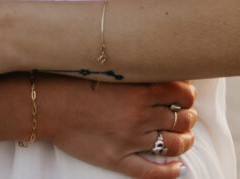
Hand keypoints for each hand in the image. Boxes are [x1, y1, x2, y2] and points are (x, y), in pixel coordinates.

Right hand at [45, 77, 197, 178]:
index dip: (188, 95)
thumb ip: (141, 73)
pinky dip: (169, 172)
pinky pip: (151, 172)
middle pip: (182, 119)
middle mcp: (140, 116)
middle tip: (184, 115)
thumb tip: (167, 76)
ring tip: (184, 137)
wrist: (51, 105)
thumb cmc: (79, 82)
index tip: (185, 95)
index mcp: (141, 90)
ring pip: (174, 144)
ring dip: (185, 140)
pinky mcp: (118, 159)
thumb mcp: (115, 71)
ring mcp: (130, 140)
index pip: (183, 94)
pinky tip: (178, 168)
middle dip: (188, 117)